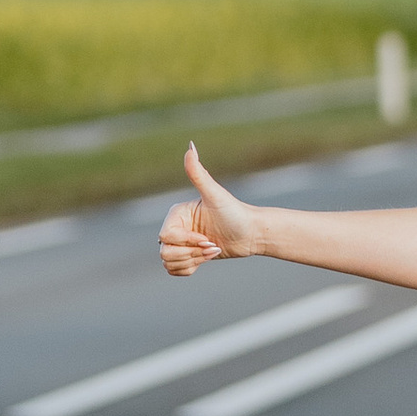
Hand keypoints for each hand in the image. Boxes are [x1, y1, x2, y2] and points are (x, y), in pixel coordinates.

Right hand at [159, 143, 262, 274]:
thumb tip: (190, 145)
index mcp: (176, 213)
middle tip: (211, 246)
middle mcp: (175, 227)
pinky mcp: (187, 255)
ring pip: (168, 262)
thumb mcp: (215, 195)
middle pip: (165, 252)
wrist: (252, 233)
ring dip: (192, 261)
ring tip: (211, 251)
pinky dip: (189, 269)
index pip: (165, 236)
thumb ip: (198, 173)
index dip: (186, 241)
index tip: (206, 238)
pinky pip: (173, 270)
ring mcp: (180, 242)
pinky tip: (206, 259)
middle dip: (191, 253)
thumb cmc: (235, 213)